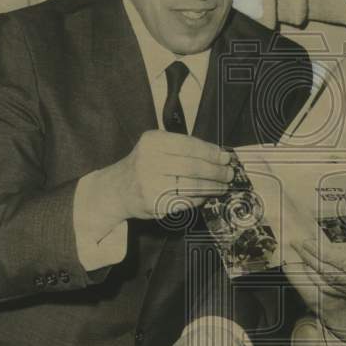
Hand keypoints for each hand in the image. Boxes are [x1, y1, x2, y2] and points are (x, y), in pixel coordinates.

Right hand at [92, 131, 233, 222]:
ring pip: (191, 185)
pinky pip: (185, 201)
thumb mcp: (156, 147)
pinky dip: (200, 198)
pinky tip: (206, 195)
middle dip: (216, 171)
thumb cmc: (143, 165)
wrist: (117, 189)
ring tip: (222, 186)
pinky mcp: (154, 203)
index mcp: (152, 142)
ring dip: (212, 187)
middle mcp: (149, 161)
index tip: (225, 157)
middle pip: (193, 166)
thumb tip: (218, 155)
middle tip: (228, 173)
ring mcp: (150, 184)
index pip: (189, 145)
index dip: (211, 152)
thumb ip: (183, 147)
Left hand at [289, 239, 345, 307]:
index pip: (342, 264)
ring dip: (313, 270)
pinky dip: (323, 280)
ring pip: (333, 285)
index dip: (321, 254)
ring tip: (301, 255)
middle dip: (311, 260)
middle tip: (297, 244)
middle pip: (333, 275)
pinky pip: (339, 291)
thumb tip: (334, 230)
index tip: (307, 242)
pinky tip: (313, 270)